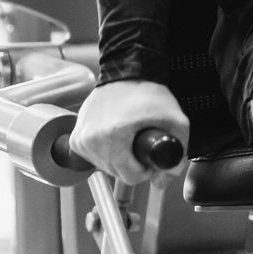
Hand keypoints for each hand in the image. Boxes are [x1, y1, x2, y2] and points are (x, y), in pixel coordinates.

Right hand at [69, 79, 190, 184]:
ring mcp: (81, 137)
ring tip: (127, 135)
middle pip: (116, 173)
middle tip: (138, 141)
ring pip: (104, 167)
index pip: (130, 176)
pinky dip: (104, 152)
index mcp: (114, 136)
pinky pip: (92, 157)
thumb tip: (161, 181)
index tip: (148, 153)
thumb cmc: (150, 94)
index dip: (145, 169)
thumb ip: (177, 155)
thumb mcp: (176, 121)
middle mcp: (92, 139)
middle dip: (131, 164)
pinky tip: (113, 135)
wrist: (126, 71)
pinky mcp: (75, 136)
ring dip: (117, 158)